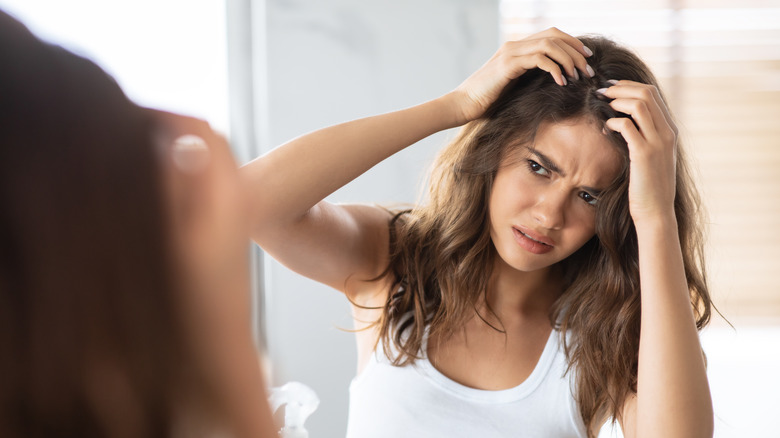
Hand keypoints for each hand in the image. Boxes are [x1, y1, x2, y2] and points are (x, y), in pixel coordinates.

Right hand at [449, 27, 593, 123]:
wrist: (463, 105)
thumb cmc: (486, 101)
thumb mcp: (513, 86)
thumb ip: (529, 78)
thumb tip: (554, 82)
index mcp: (517, 48)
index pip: (551, 34)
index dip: (572, 43)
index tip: (587, 59)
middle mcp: (514, 45)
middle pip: (554, 36)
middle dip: (576, 51)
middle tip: (588, 70)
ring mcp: (511, 53)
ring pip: (549, 45)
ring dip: (569, 60)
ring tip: (578, 76)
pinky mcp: (508, 65)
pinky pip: (539, 59)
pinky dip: (555, 68)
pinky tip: (561, 82)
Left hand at [600, 81, 678, 224]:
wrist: (656, 211)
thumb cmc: (649, 186)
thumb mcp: (652, 157)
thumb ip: (645, 137)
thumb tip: (626, 121)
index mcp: (670, 130)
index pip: (653, 93)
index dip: (629, 86)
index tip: (611, 87)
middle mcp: (667, 132)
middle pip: (647, 93)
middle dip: (621, 87)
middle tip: (601, 91)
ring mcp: (658, 142)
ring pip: (639, 104)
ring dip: (616, 100)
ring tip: (601, 104)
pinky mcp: (644, 154)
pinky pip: (627, 126)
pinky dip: (612, 122)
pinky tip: (604, 128)